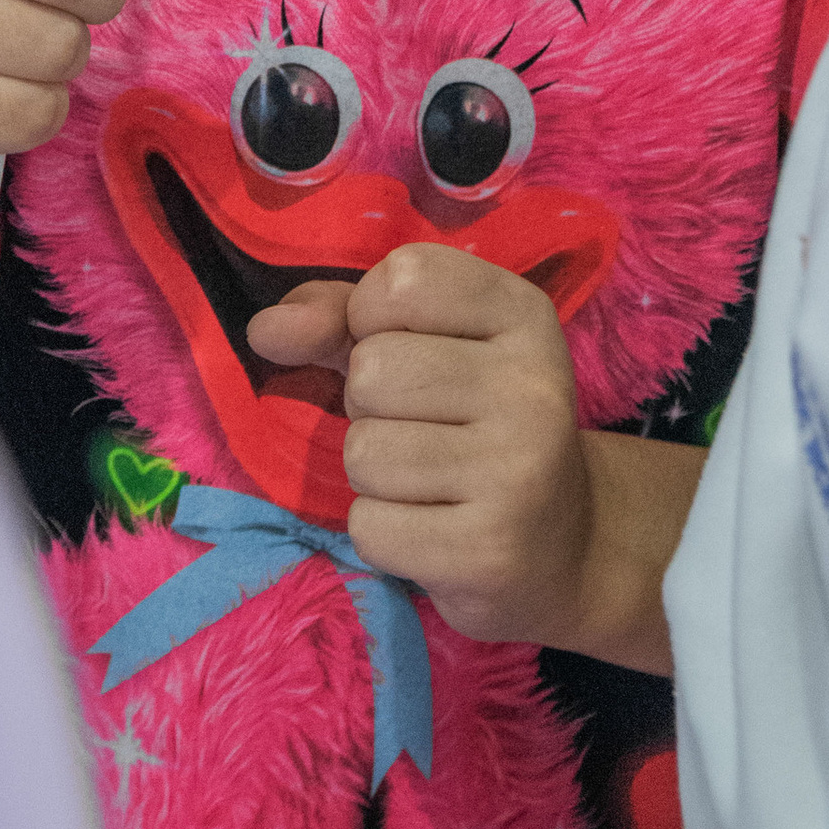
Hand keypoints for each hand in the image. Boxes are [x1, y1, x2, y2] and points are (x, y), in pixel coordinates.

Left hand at [249, 247, 696, 671]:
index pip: (403, 278)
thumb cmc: (473, 426)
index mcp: (522, 314)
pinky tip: (433, 530)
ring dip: (375, 475)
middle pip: (372, 370)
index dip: (372, 318)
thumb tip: (265, 329)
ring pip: (364, 452)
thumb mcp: (422, 347)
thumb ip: (340, 319)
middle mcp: (531, 383)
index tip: (412, 349)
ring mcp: (518, 469)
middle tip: (425, 430)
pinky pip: (370, 526)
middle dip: (370, 407)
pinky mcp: (490, 550)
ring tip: (430, 482)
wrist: (563, 546)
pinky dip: (383, 533)